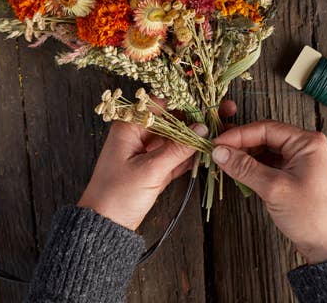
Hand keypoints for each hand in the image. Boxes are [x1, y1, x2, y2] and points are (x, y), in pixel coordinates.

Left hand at [77, 99, 235, 230]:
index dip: (183, 102)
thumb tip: (202, 129)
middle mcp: (137, 135)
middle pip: (170, 121)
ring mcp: (147, 152)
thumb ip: (177, 149)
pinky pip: (175, 156)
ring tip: (220, 133)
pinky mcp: (154, 168)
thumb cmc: (118, 194)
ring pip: (175, 139)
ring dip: (195, 138)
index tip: (207, 102)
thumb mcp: (150, 170)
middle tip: (221, 116)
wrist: (105, 223)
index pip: (158, 105)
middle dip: (194, 120)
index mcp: (129, 127)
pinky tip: (208, 152)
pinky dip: (189, 156)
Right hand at [211, 121, 326, 263]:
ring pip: (265, 150)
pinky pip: (269, 163)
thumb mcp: (274, 188)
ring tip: (224, 161)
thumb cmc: (310, 215)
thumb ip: (244, 167)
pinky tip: (238, 171)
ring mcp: (301, 161)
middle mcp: (306, 147)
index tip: (216, 143)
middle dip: (240, 144)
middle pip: (265, 137)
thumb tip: (218, 152)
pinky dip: (253, 167)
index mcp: (308, 143)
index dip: (238, 135)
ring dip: (245, 156)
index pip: (265, 129)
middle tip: (217, 151)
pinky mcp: (295, 174)